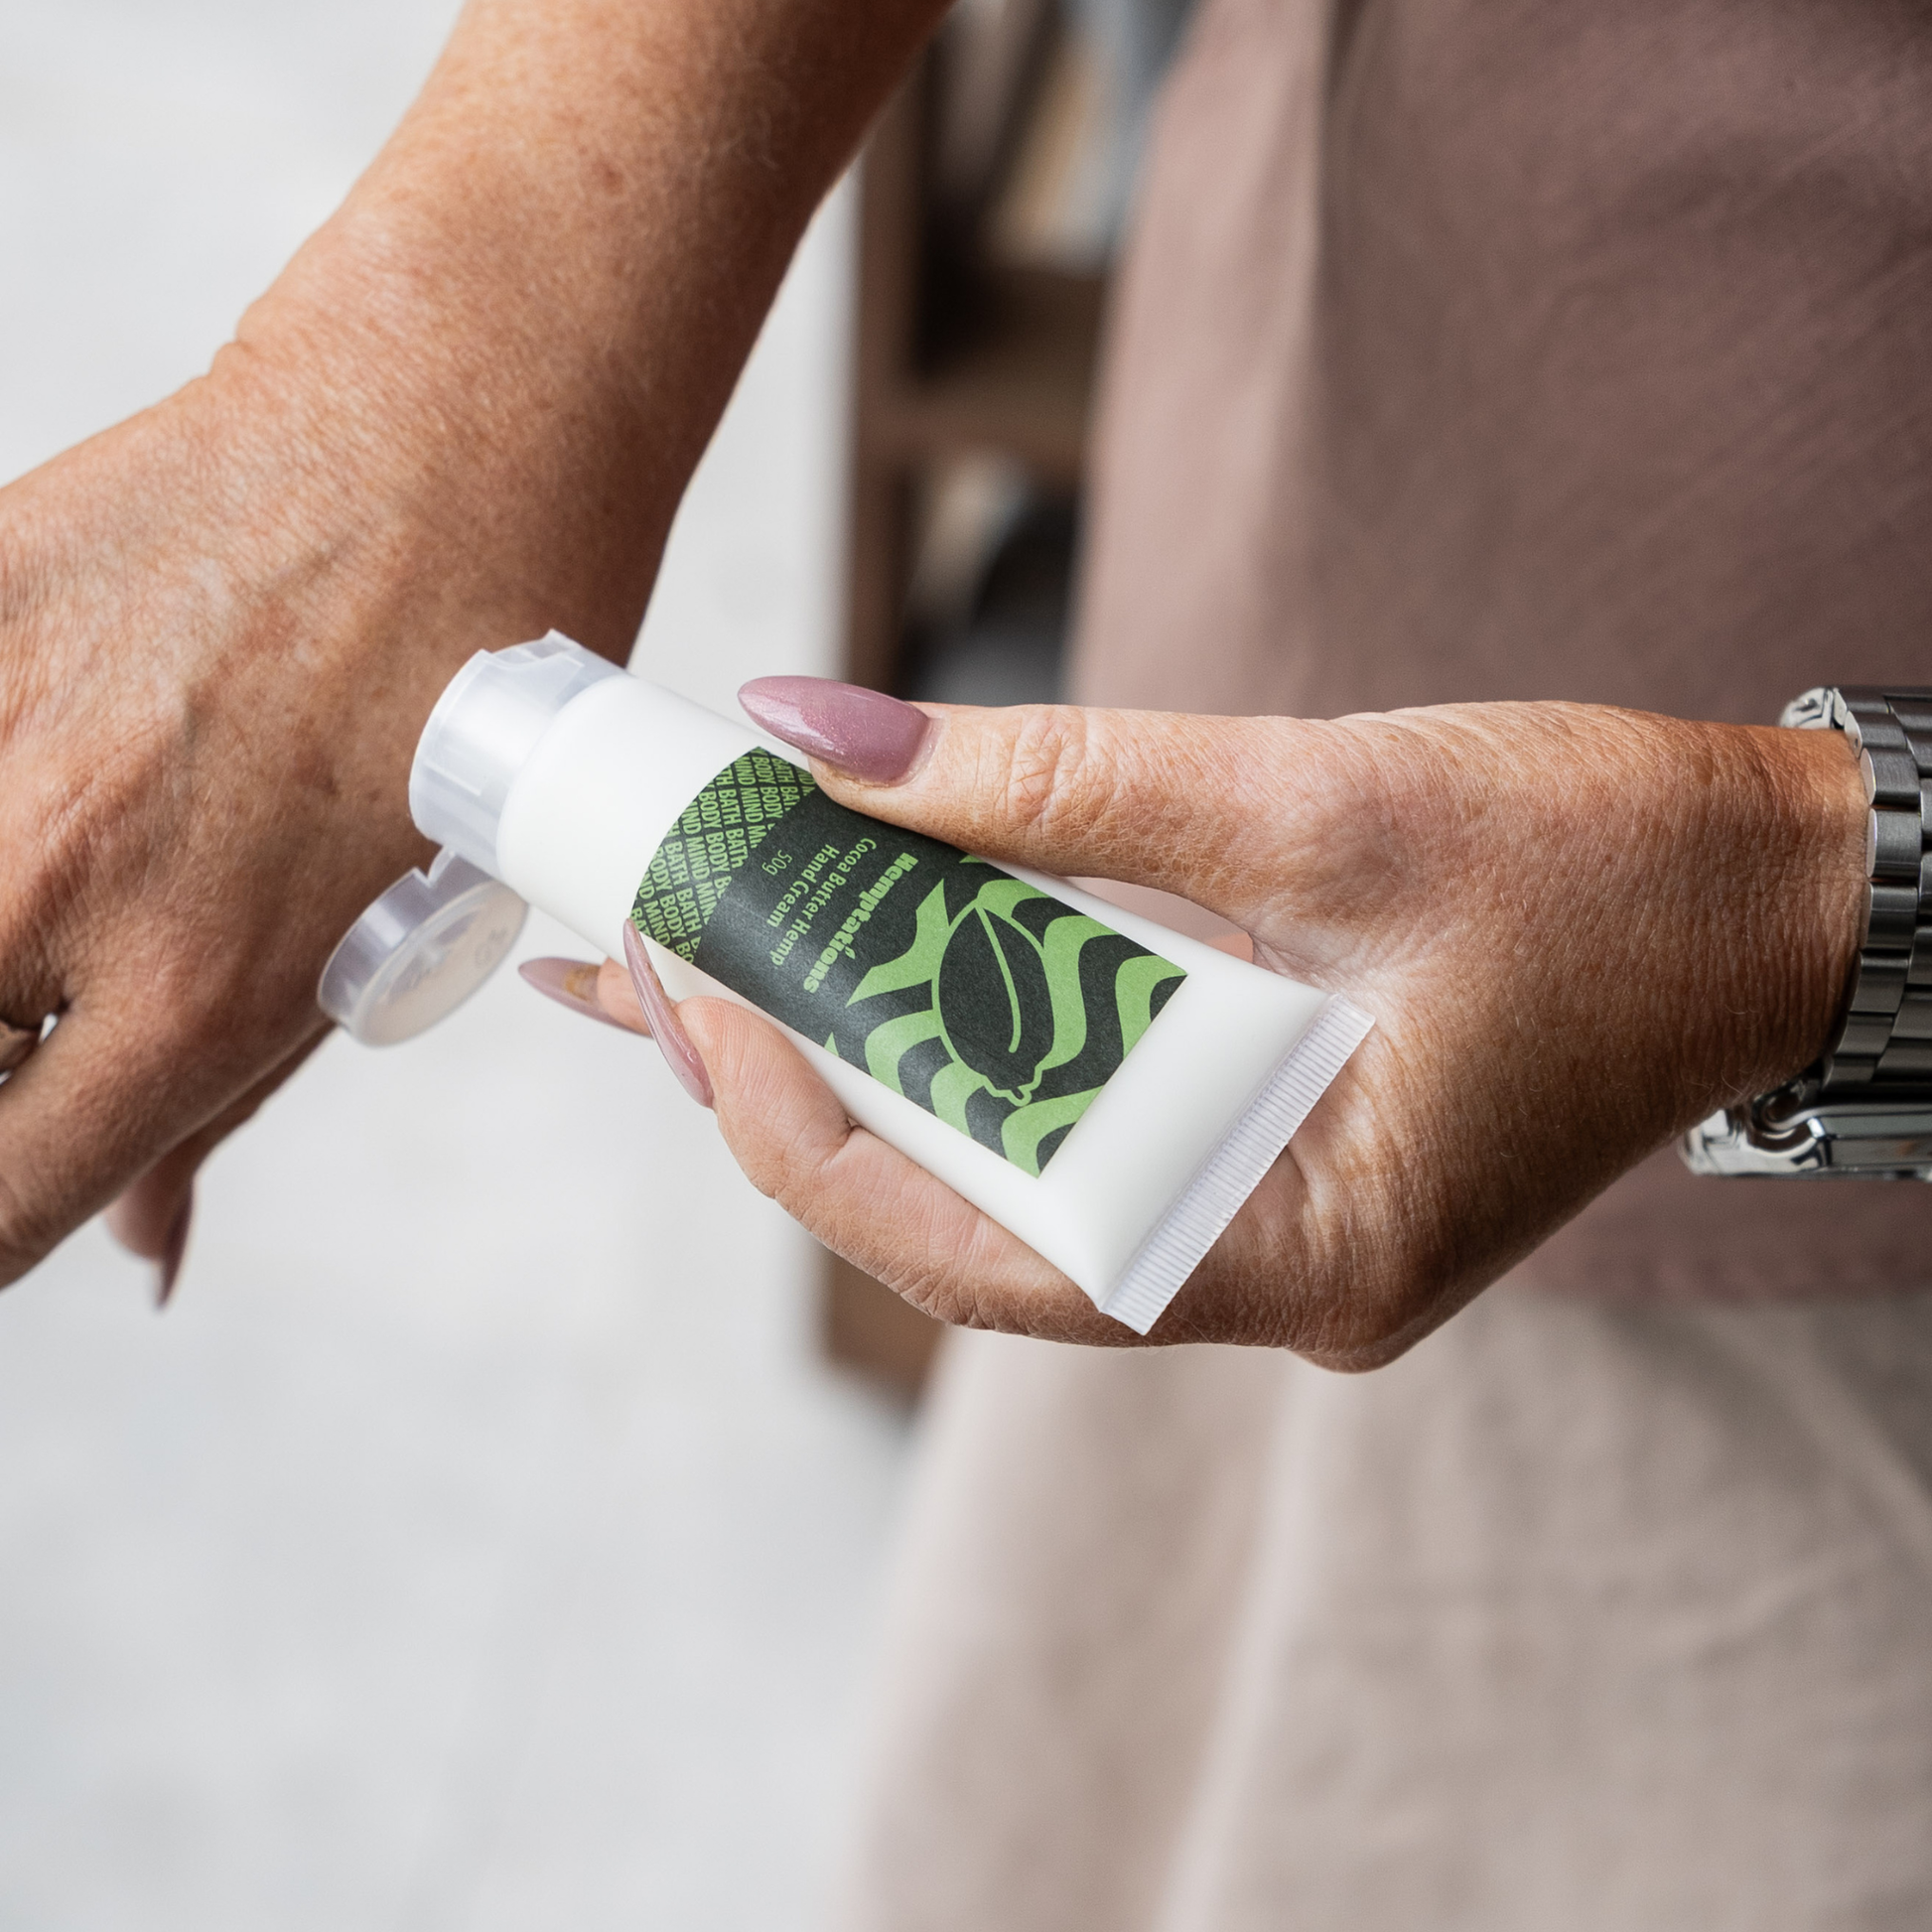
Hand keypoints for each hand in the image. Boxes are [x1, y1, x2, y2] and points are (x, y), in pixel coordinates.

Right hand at [0, 0, 946, 1298]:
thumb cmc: (462, 702)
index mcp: (195, 989)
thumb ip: (226, 1095)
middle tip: (60, 1020)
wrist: (441, 445)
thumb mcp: (389, 931)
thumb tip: (141, 1245)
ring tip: (73, 906)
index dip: (1, 1227)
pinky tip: (67, 768)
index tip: (20, 1193)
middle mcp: (59, 876)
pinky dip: (1, 780)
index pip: (1, 1208)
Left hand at [543, 684, 1865, 1364]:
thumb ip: (1058, 782)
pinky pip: (1086, 1116)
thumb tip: (812, 740)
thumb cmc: (1612, 868)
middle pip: (963, 1210)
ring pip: (1011, 1165)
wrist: (1776, 897)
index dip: (796, 1119)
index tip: (688, 979)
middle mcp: (1266, 1276)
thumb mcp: (1323, 805)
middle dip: (792, 1082)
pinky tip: (875, 956)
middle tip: (642, 958)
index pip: (968, 1247)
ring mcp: (1269, 1224)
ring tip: (710, 950)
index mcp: (1297, 1254)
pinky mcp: (1274, 1152)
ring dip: (867, 1051)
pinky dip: (974, 1034)